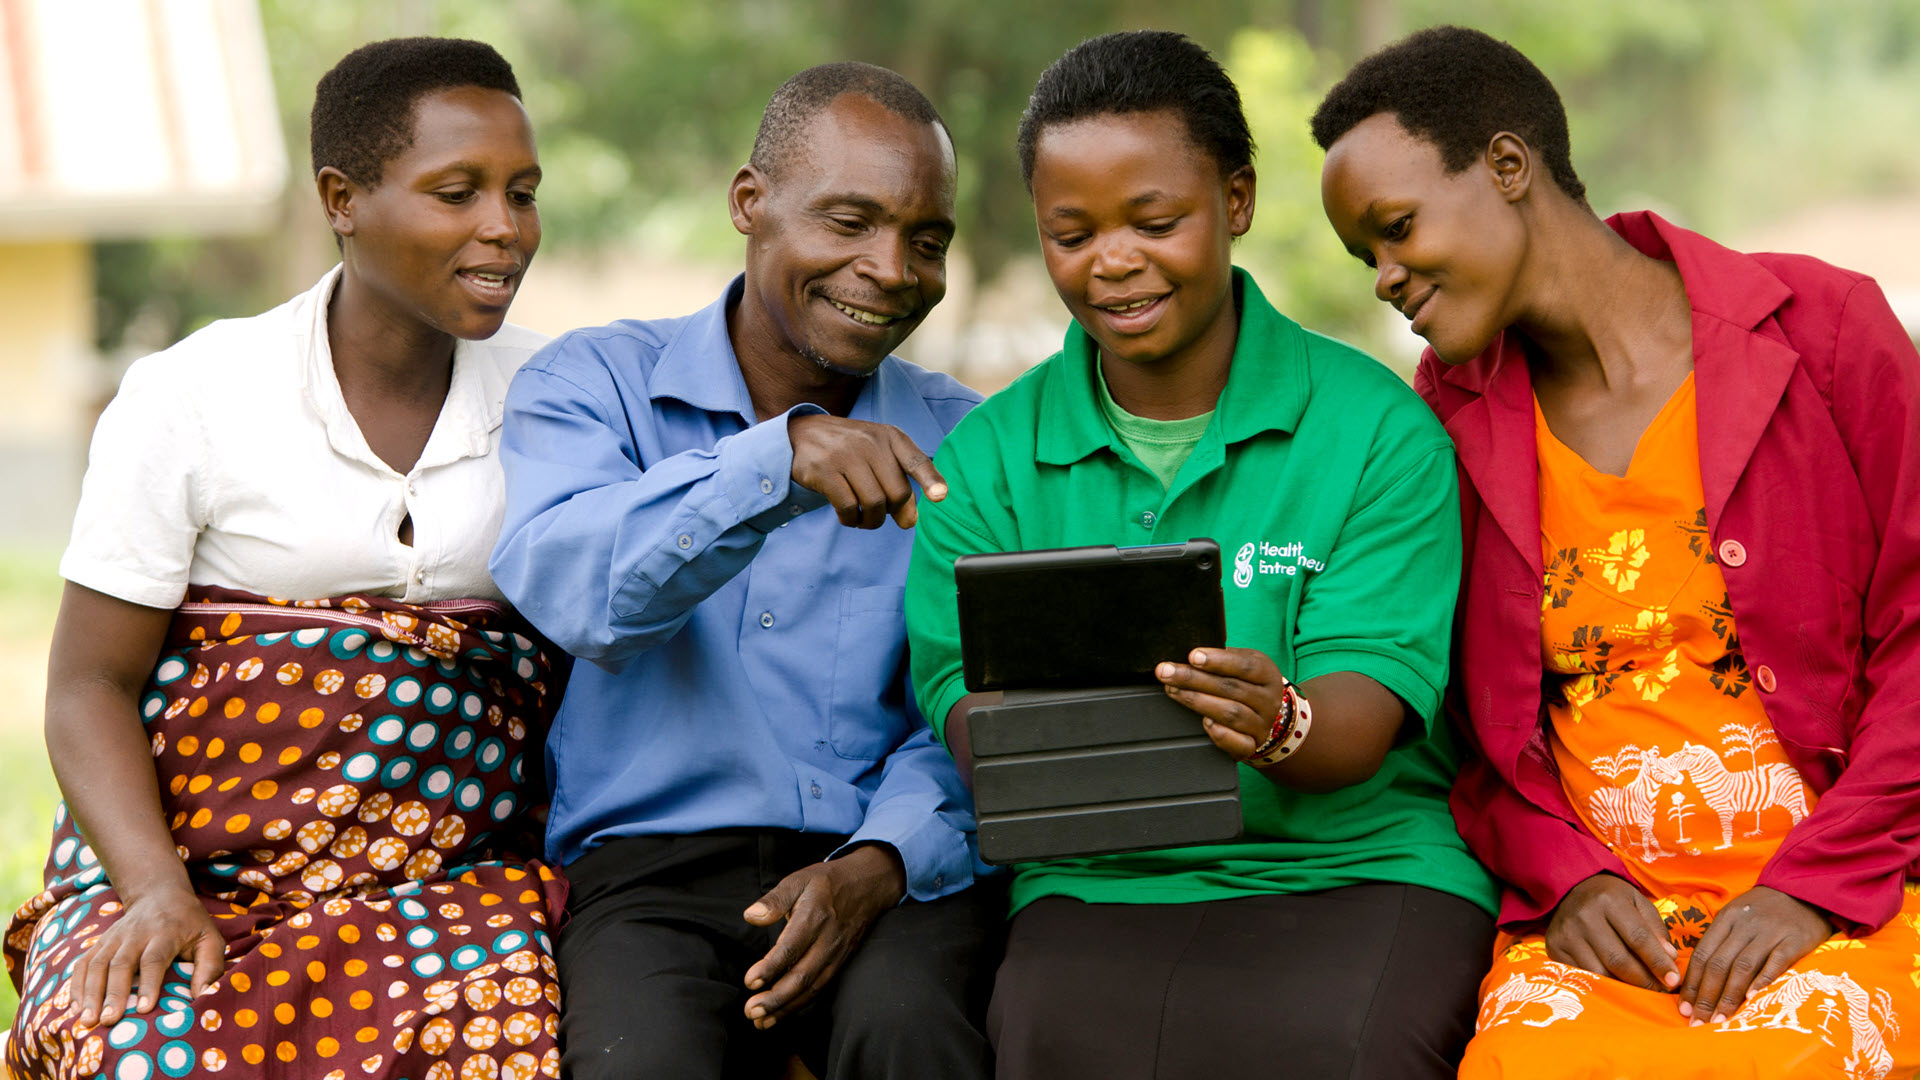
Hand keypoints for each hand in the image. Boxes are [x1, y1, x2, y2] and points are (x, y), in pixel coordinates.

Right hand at [70, 884, 224, 1027]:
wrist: (160, 894)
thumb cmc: (189, 924)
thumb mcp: (210, 938)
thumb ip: (210, 966)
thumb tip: (203, 995)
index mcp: (165, 933)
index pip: (154, 959)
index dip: (149, 984)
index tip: (145, 1010)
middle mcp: (136, 934)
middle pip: (121, 963)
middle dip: (113, 993)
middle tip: (108, 1021)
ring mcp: (114, 937)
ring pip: (97, 964)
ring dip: (90, 993)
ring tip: (87, 1020)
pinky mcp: (100, 942)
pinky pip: (82, 964)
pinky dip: (77, 986)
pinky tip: (75, 1009)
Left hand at [741, 843, 905, 1027]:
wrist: (868, 885)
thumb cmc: (827, 882)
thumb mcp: (799, 880)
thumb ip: (775, 899)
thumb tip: (751, 916)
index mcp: (814, 917)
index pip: (791, 948)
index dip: (770, 968)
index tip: (750, 982)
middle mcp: (827, 940)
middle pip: (802, 976)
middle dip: (776, 998)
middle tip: (751, 1011)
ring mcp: (836, 954)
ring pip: (812, 988)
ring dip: (786, 1008)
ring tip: (761, 1021)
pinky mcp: (840, 963)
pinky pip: (820, 988)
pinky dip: (800, 1004)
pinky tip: (781, 1013)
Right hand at [789, 414, 945, 528]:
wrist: (803, 434)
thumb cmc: (850, 451)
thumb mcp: (878, 456)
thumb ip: (899, 484)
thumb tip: (910, 522)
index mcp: (891, 437)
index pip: (916, 460)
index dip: (930, 480)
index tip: (940, 497)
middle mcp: (870, 442)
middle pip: (897, 493)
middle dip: (892, 513)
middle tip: (879, 516)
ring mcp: (845, 454)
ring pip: (874, 503)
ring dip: (871, 521)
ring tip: (863, 520)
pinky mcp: (824, 470)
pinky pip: (847, 506)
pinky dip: (850, 520)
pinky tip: (847, 517)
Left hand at [1156, 647, 1285, 757]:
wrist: (1262, 714)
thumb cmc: (1244, 683)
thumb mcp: (1240, 664)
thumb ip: (1220, 659)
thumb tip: (1188, 655)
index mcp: (1267, 674)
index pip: (1245, 665)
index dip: (1218, 660)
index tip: (1193, 656)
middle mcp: (1269, 700)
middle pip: (1231, 688)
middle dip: (1194, 679)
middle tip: (1166, 672)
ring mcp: (1262, 725)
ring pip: (1231, 713)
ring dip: (1198, 701)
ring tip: (1174, 691)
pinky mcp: (1252, 745)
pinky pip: (1239, 743)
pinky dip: (1221, 734)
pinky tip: (1205, 722)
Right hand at [1545, 873, 1680, 991]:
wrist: (1571, 888)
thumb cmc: (1612, 899)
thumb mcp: (1637, 903)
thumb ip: (1655, 929)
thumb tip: (1669, 958)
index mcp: (1609, 900)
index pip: (1638, 938)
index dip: (1658, 963)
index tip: (1673, 981)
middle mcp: (1584, 915)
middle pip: (1618, 960)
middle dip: (1644, 980)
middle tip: (1659, 991)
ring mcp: (1567, 933)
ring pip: (1600, 973)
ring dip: (1625, 987)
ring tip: (1640, 991)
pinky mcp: (1554, 947)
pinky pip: (1582, 975)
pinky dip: (1602, 986)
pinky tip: (1616, 986)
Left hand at [1677, 885, 1833, 1024]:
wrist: (1806, 891)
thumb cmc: (1765, 910)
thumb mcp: (1737, 916)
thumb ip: (1720, 941)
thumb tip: (1697, 977)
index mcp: (1725, 919)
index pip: (1702, 955)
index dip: (1691, 984)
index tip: (1683, 1008)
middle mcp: (1743, 926)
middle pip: (1718, 964)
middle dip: (1705, 996)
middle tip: (1697, 1022)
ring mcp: (1769, 933)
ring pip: (1742, 967)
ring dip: (1728, 996)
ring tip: (1719, 1020)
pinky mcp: (1794, 940)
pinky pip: (1775, 962)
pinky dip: (1762, 981)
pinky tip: (1751, 999)